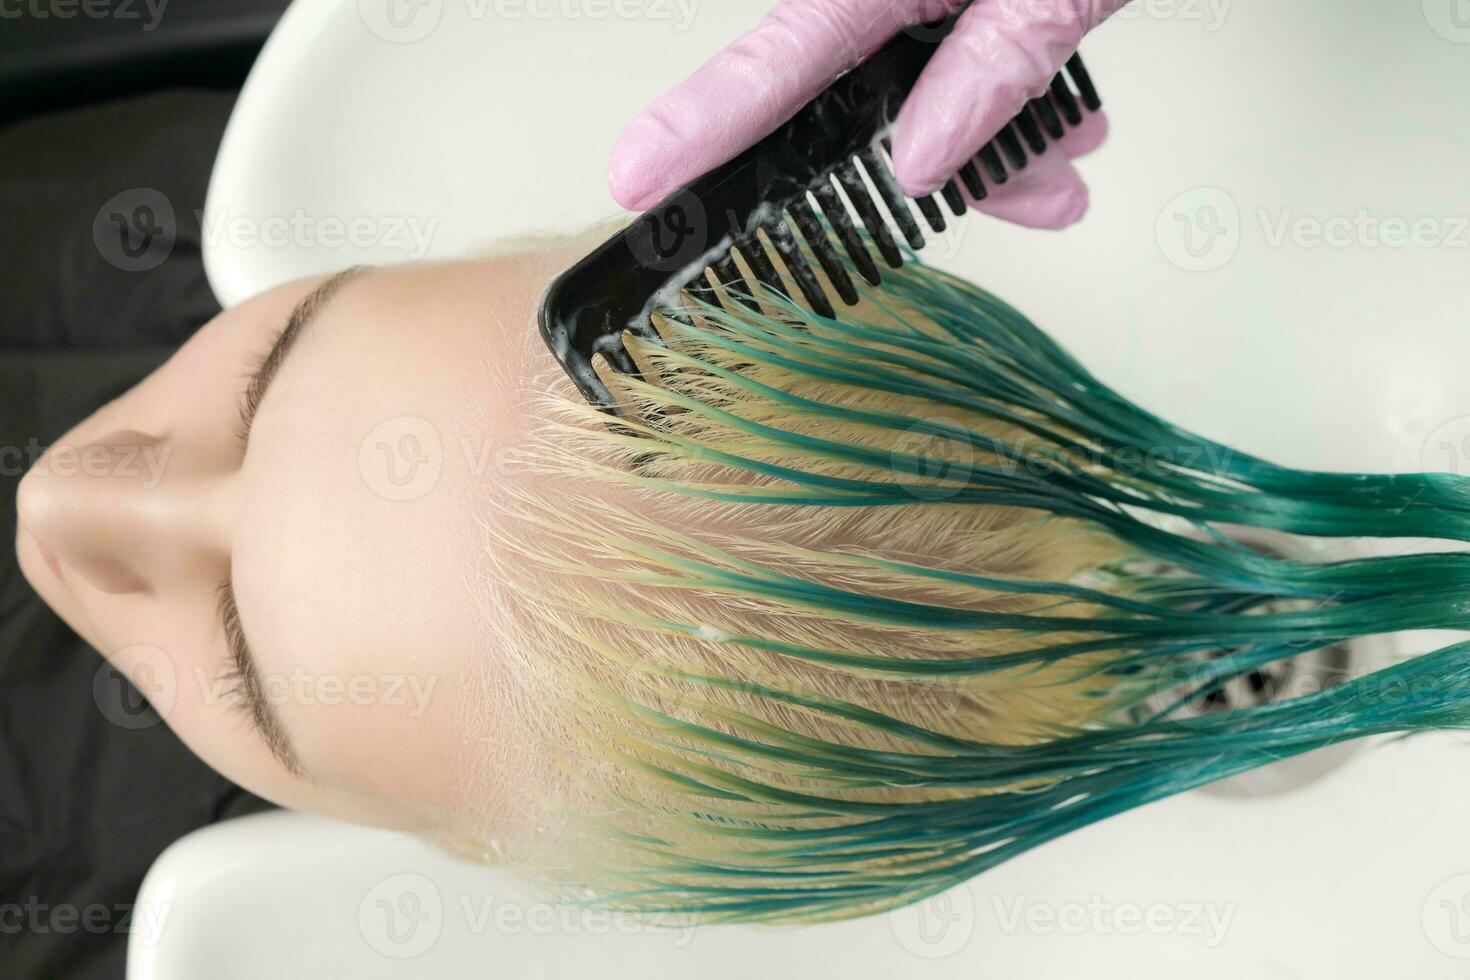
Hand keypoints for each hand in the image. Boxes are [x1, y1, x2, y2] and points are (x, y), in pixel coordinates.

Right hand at [609, 0, 1125, 229]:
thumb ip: (999, 59)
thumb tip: (921, 158)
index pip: (781, 55)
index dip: (702, 123)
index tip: (637, 176)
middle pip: (863, 97)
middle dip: (933, 166)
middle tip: (1027, 197)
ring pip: (924, 92)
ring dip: (998, 144)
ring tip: (1067, 169)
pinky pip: (964, 60)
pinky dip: (1015, 103)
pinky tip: (1067, 129)